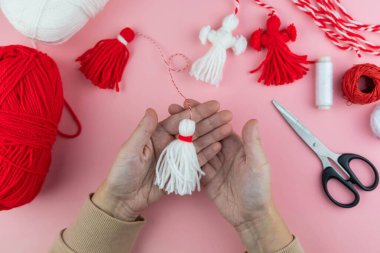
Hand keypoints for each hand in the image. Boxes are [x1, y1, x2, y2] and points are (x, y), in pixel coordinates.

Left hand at [93, 100, 232, 220]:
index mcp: (157, 134)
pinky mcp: (181, 171)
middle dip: (210, 122)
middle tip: (227, 114)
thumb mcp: (131, 149)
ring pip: (198, 143)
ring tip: (228, 128)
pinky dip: (208, 154)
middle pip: (193, 130)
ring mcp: (176, 157)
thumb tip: (151, 110)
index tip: (212, 105)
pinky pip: (196, 160)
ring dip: (213, 135)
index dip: (196, 112)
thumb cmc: (123, 171)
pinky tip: (219, 146)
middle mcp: (169, 143)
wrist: (124, 198)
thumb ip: (143, 130)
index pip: (180, 120)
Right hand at [170, 103, 292, 251]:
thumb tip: (252, 120)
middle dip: (190, 122)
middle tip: (173, 110)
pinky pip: (194, 164)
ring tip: (168, 126)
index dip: (203, 113)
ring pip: (196, 147)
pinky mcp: (206, 177)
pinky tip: (171, 148)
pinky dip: (184, 157)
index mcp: (235, 144)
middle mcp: (223, 151)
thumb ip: (253, 142)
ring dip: (183, 136)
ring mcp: (213, 164)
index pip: (217, 124)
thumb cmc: (258, 188)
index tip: (189, 103)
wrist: (250, 216)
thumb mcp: (257, 164)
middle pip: (204, 133)